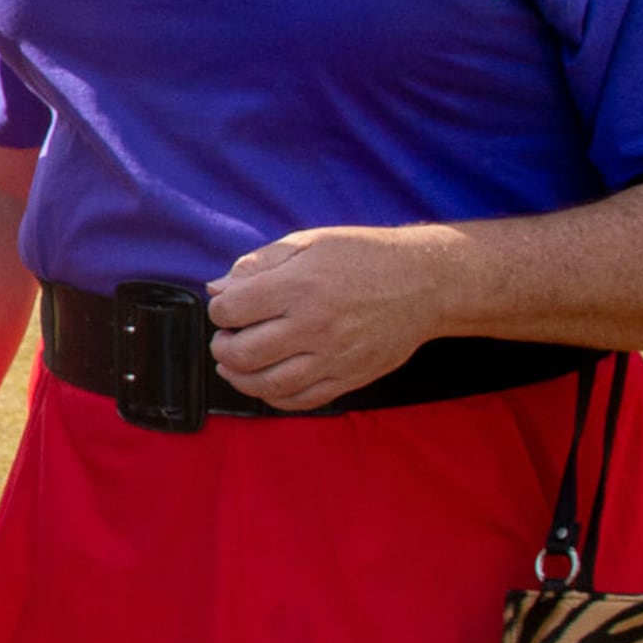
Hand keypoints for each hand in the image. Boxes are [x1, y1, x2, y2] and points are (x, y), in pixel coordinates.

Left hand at [208, 224, 445, 409]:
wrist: (425, 282)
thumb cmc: (364, 256)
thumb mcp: (309, 242)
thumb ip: (258, 263)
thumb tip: (217, 288)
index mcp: (300, 286)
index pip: (232, 310)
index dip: (219, 310)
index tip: (226, 308)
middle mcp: (315, 325)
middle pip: (243, 353)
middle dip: (221, 347)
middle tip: (225, 338)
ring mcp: (334, 356)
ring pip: (267, 385)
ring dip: (239, 378)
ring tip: (233, 364)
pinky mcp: (350, 377)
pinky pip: (301, 400)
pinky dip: (274, 397)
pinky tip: (265, 383)